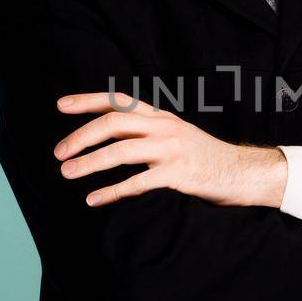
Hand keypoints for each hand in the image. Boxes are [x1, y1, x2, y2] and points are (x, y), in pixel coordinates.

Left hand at [53, 91, 287, 208]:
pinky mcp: (179, 174)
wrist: (243, 173)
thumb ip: (149, 132)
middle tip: (59, 153)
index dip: (87, 101)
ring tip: (67, 173)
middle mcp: (164, 127)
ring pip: (121, 151)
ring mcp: (172, 150)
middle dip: (81, 136)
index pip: (119, 101)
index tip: (60, 106)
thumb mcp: (177, 135)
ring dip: (90, 163)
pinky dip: (111, 192)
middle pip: (113, 123)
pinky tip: (93, 200)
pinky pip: (137, 182)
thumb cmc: (205, 158)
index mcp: (161, 117)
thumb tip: (111, 135)